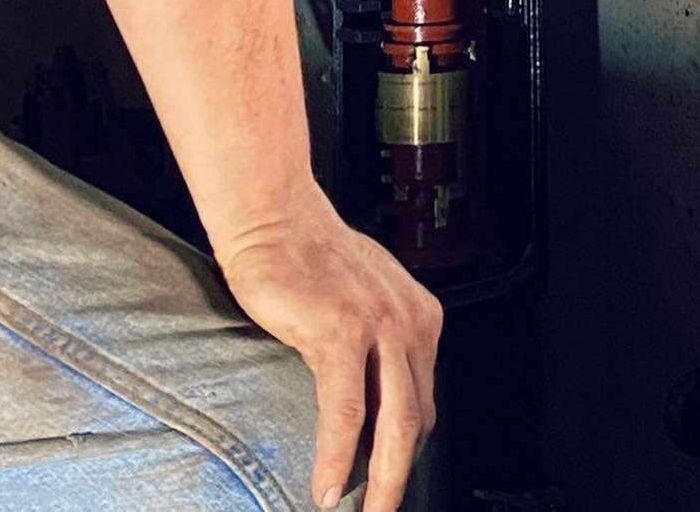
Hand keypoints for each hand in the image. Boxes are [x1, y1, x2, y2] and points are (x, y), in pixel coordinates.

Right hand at [217, 183, 442, 510]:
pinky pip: (345, 413)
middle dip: (401, 478)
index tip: (389, 482)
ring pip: (393, 425)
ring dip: (380, 483)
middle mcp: (410, 321)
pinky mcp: (340, 332)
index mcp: (420, 316)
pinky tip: (326, 488)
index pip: (424, 400)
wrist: (274, 215)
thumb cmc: (308, 256)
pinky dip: (337, 458)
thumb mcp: (364, 299)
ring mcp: (379, 326)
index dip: (407, 450)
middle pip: (418, 421)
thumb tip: (370, 400)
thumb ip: (376, 342)